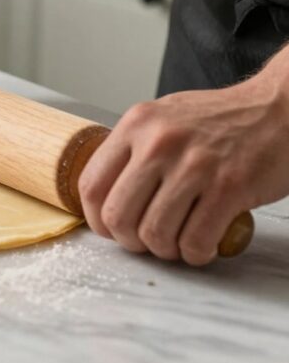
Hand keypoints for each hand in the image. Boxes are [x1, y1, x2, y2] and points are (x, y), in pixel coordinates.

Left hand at [78, 77, 288, 264]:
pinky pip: (195, 240)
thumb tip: (107, 196)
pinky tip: (202, 247)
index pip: (91, 185)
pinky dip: (195, 254)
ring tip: (177, 244)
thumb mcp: (164, 118)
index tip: (111, 230)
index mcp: (136, 125)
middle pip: (118, 216)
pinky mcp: (229, 187)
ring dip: (165, 250)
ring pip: (154, 233)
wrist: (281, 109)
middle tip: (146, 242)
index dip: (97, 220)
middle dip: (129, 241)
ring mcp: (194, 165)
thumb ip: (133, 150)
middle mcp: (159, 143)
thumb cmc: (221, 119)